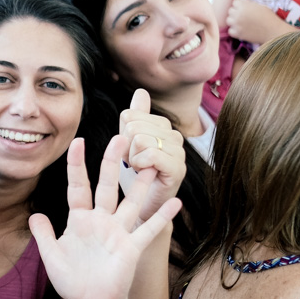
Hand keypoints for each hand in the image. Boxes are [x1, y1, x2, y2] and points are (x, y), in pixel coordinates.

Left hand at [29, 137, 181, 298]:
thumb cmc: (73, 283)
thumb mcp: (52, 257)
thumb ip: (44, 235)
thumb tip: (34, 215)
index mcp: (80, 220)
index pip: (78, 186)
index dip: (77, 165)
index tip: (78, 141)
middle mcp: (101, 221)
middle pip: (108, 185)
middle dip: (112, 162)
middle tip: (121, 138)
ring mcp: (118, 233)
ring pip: (132, 202)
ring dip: (141, 184)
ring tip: (152, 163)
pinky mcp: (132, 249)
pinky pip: (148, 230)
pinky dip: (161, 216)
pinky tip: (175, 202)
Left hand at [119, 89, 185, 222]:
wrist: (141, 208)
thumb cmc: (134, 177)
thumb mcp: (129, 144)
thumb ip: (135, 116)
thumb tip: (141, 91)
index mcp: (162, 126)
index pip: (129, 114)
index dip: (121, 134)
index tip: (128, 151)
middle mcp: (174, 135)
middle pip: (133, 125)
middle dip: (125, 147)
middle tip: (134, 163)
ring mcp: (178, 151)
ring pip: (140, 138)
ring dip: (131, 158)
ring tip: (139, 169)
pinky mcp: (177, 169)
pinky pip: (150, 154)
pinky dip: (139, 164)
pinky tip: (143, 173)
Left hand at [225, 0, 292, 44]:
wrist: (273, 30)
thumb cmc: (269, 17)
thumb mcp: (259, 6)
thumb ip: (248, 2)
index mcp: (243, 5)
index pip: (234, 2)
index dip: (240, 5)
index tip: (245, 8)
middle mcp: (238, 14)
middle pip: (230, 11)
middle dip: (236, 12)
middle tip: (244, 16)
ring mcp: (236, 24)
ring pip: (228, 20)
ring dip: (234, 21)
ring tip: (242, 23)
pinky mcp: (237, 34)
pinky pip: (230, 31)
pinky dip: (234, 31)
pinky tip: (241, 30)